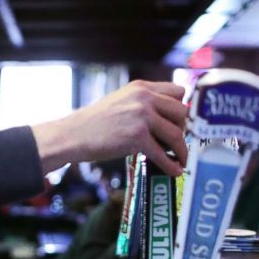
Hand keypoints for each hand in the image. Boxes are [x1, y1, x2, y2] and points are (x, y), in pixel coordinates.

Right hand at [31, 81, 187, 175]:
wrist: (74, 134)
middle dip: (183, 128)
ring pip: (176, 133)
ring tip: (181, 159)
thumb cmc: (95, 122)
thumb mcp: (121, 100)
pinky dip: (171, 165)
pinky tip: (174, 171)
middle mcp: (144, 98)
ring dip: (182, 150)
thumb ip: (143, 103)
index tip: (180, 121)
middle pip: (182, 112)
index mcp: (141, 87)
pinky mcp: (137, 137)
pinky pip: (163, 153)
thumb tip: (165, 119)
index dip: (181, 107)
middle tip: (178, 141)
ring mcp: (142, 117)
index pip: (178, 91)